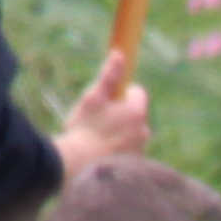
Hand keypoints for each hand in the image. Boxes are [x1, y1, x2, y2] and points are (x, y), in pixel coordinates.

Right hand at [55, 48, 150, 174]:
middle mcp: (144, 131)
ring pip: (131, 134)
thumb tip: (119, 53)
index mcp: (137, 112)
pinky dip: (117, 151)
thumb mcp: (93, 98)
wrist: (76, 167)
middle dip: (120, 115)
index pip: (137, 93)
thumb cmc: (84, 130)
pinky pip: (128, 152)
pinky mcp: (133, 166)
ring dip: (119, 134)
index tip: (107, 100)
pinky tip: (101, 154)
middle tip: (97, 121)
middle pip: (134, 115)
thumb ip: (109, 75)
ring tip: (96, 140)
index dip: (121, 94)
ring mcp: (140, 150)